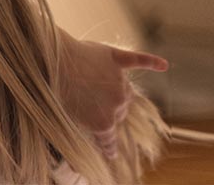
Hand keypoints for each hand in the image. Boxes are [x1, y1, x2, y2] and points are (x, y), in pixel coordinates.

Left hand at [58, 32, 168, 158]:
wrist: (51, 63)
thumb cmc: (55, 91)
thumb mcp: (68, 117)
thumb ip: (87, 123)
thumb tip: (97, 128)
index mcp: (103, 122)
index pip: (109, 138)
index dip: (108, 147)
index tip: (110, 153)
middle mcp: (117, 104)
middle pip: (118, 112)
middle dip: (107, 111)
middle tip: (88, 102)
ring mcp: (119, 81)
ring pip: (124, 91)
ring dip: (115, 91)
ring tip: (93, 84)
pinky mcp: (118, 59)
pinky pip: (140, 60)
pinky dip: (152, 62)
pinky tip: (163, 65)